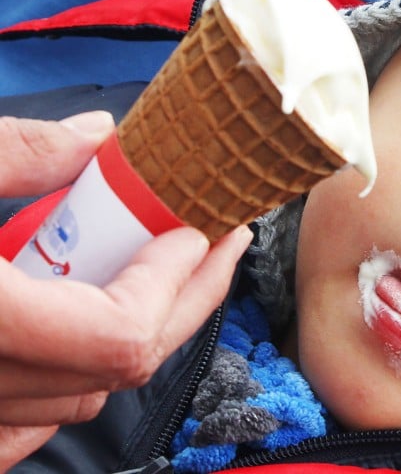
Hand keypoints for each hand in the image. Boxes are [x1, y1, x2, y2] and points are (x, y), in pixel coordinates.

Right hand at [0, 113, 250, 470]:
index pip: (121, 333)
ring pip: (85, 398)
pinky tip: (83, 331)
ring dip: (137, 336)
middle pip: (121, 366)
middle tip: (220, 246)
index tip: (196, 233)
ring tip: (162, 276)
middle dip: (186, 301)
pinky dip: (73, 381)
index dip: (174, 283)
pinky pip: (32, 425)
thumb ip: (17, 154)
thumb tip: (97, 137)